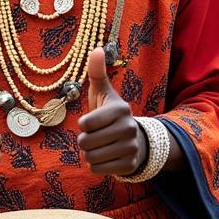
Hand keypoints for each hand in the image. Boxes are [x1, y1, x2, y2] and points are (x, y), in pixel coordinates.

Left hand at [78, 47, 145, 175]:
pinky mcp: (129, 165)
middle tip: (95, 136)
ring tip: (100, 146)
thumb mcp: (103, 93)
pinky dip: (96, 166)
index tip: (91, 122)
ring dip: (89, 154)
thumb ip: (97, 72)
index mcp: (120, 109)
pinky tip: (106, 157)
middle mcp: (128, 128)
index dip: (83, 125)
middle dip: (84, 141)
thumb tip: (96, 48)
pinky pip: (97, 169)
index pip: (85, 124)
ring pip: (90, 158)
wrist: (135, 139)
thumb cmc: (110, 114)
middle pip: (85, 143)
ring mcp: (131, 148)